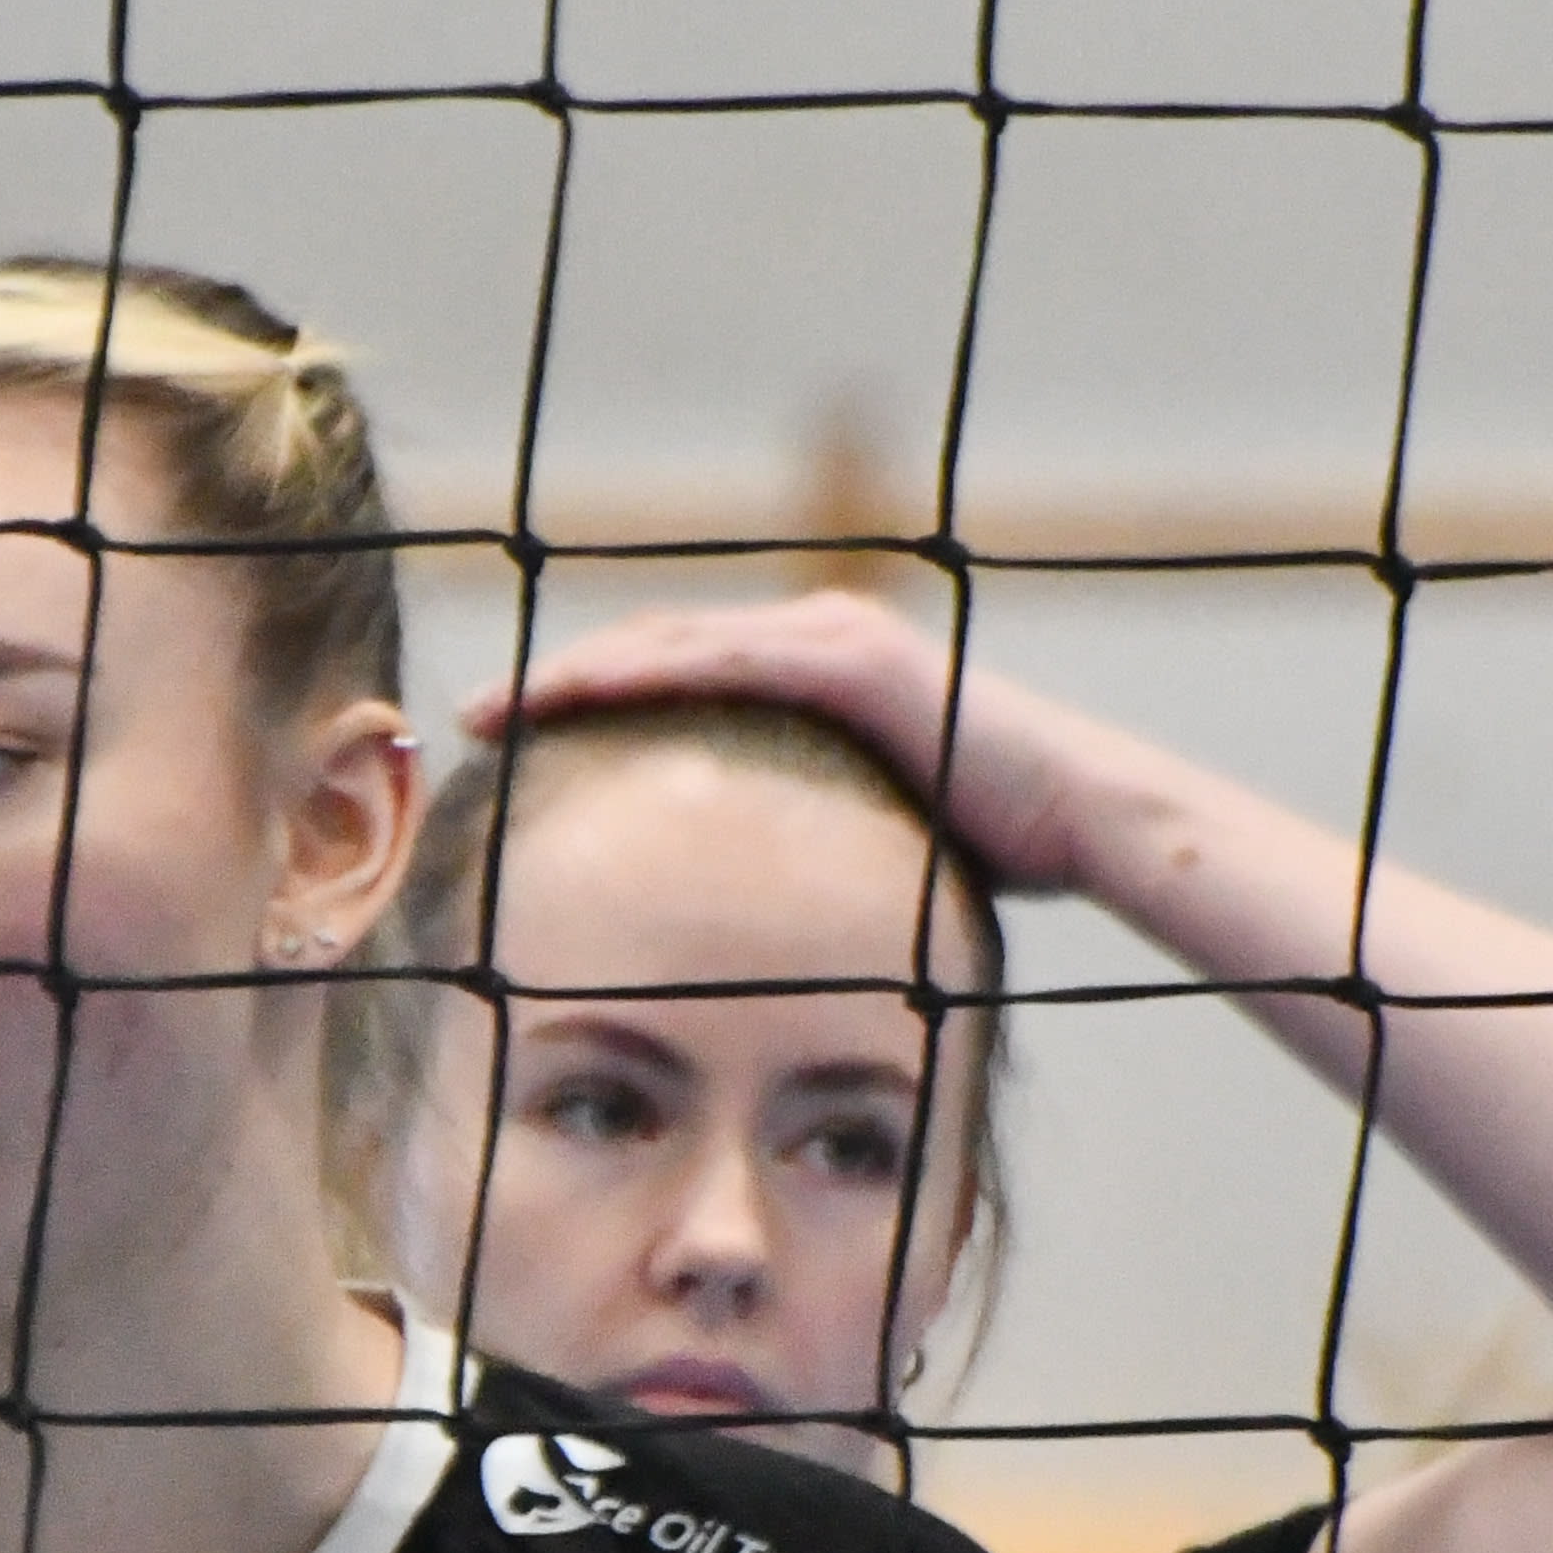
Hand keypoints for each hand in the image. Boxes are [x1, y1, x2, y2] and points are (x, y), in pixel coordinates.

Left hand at [469, 592, 1176, 898]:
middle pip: (649, 646)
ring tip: (491, 711)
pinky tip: (569, 694)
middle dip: (553, 680)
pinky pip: (717, 659)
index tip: (505, 738)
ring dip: (570, 673)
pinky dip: (637, 672)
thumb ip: (798, 845)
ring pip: (665, 643)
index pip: (671, 673)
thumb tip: (736, 918)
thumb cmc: (989, 850)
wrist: (1083, 820)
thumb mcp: (865, 838)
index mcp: (807, 671)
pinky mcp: (846, 656)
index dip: (583, 698)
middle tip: (469, 719)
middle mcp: (810, 633)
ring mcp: (827, 635)